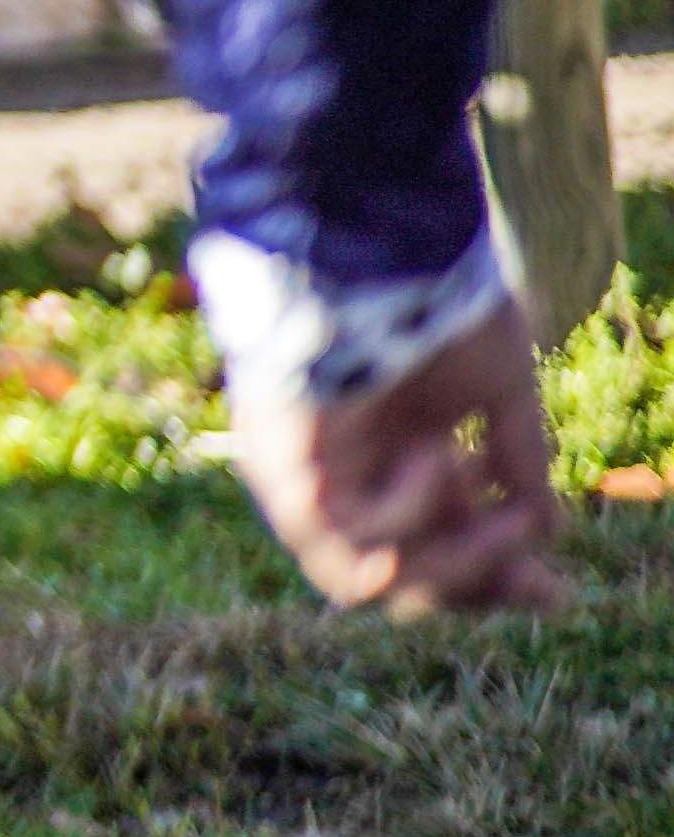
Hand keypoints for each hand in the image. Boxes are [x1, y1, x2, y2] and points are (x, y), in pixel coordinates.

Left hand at [236, 300, 564, 616]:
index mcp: (388, 451)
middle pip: (400, 575)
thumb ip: (516, 458)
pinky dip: (408, 517)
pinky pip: (345, 544)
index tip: (556, 590)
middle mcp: (343, 472)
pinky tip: (436, 454)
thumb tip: (545, 528)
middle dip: (478, 583)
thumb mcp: (496, 387)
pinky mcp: (282, 469)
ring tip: (494, 513)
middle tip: (537, 576)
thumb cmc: (431, 300)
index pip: (429, 544)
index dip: (491, 576)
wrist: (374, 246)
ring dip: (452, 562)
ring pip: (370, 579)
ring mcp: (307, 475)